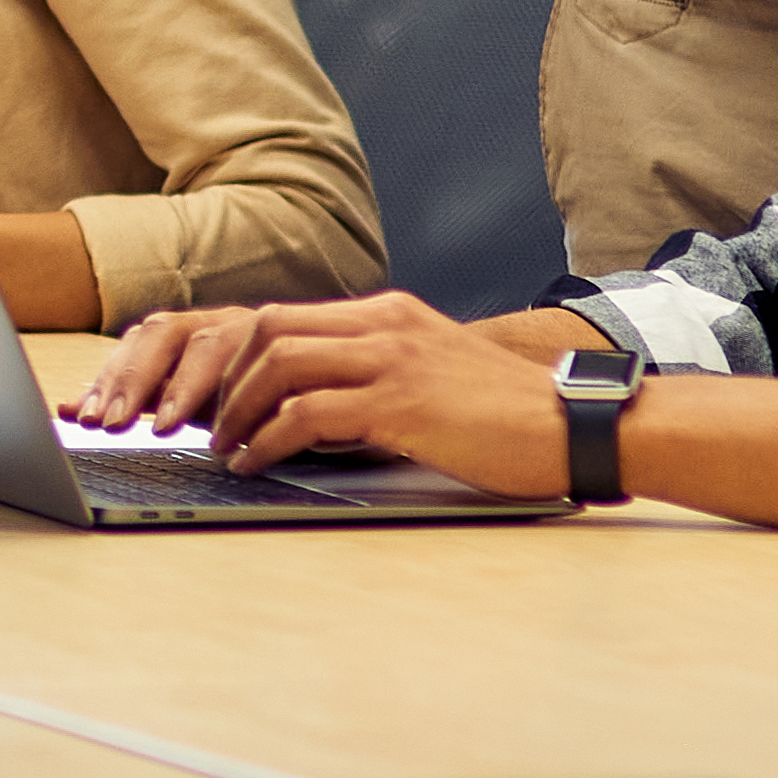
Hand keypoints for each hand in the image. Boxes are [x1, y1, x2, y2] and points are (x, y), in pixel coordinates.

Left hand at [72, 289, 578, 486]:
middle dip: (222, 377)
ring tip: (221, 446)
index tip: (215, 397)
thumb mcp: (434, 377)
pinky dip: (267, 439)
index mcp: (389, 314)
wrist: (576, 426)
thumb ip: (379, 378)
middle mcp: (384, 324)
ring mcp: (390, 359)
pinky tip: (255, 463)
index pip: (286, 318)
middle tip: (201, 421)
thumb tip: (315, 414)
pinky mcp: (399, 402)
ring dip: (235, 409)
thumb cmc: (510, 417)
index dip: (238, 357)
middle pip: (266, 329)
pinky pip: (305, 413)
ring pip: (276, 365)